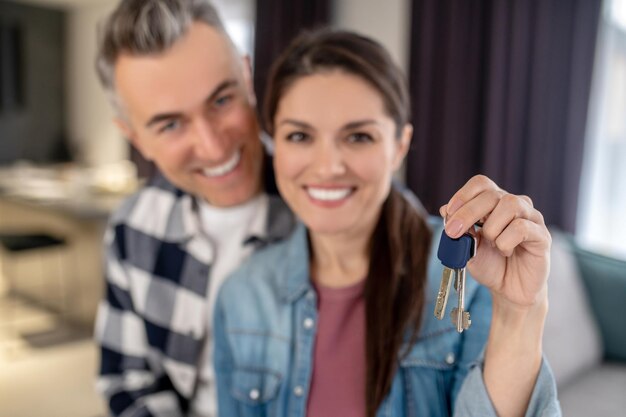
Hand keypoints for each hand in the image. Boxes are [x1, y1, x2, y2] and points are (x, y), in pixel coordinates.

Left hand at [439, 175, 550, 308]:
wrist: (509, 290)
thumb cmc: (490, 264)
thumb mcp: (467, 247)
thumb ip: (459, 229)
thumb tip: (445, 210)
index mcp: (494, 203)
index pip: (481, 184)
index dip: (463, 194)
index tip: (449, 213)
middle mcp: (514, 205)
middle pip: (492, 194)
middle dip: (468, 213)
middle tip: (454, 232)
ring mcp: (531, 218)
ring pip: (510, 205)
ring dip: (492, 228)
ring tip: (492, 244)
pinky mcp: (542, 235)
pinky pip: (521, 228)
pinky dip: (506, 242)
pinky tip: (506, 252)